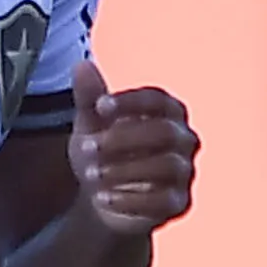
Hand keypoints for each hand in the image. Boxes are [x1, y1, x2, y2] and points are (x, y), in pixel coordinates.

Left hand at [66, 59, 196, 237]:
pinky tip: (102, 198)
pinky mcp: (178, 203)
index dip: (131, 101)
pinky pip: (163, 201)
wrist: (103, 200)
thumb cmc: (104, 154)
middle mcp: (183, 139)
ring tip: (91, 174)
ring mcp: (184, 172)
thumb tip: (82, 64)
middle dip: (124, 138)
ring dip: (125, 169)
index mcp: (167, 113)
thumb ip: (89, 98)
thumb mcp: (90, 126)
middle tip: (88, 146)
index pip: (159, 100)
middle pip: (165, 132)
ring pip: (167, 166)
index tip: (100, 106)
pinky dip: (129, 200)